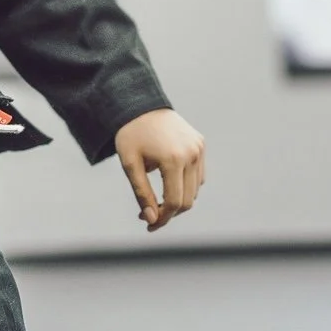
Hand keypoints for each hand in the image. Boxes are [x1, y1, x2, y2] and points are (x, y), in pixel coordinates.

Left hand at [114, 109, 205, 231]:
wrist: (141, 105)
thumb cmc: (131, 135)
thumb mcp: (130, 165)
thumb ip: (142, 194)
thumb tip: (153, 220)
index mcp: (172, 159)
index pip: (174, 202)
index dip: (162, 219)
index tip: (148, 226)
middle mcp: (191, 154)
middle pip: (187, 200)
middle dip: (169, 213)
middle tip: (149, 215)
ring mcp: (198, 149)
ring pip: (194, 190)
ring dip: (178, 200)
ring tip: (156, 200)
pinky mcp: (200, 145)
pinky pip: (198, 176)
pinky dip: (186, 186)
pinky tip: (168, 184)